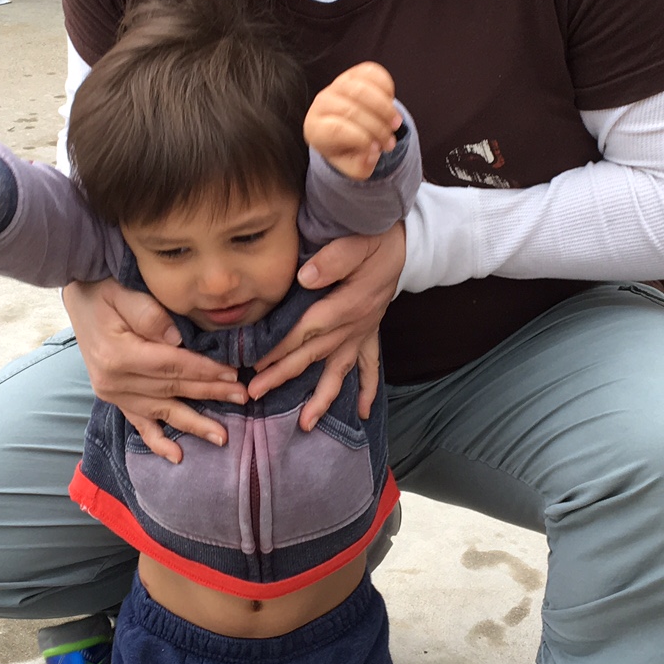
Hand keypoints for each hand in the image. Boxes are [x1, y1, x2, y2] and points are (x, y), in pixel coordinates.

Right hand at [63, 278, 246, 463]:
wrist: (78, 299)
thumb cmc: (104, 290)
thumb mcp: (124, 292)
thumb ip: (149, 314)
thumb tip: (177, 341)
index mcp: (119, 355)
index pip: (172, 365)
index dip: (204, 370)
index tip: (234, 374)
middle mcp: (114, 380)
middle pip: (172, 389)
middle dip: (210, 393)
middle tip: (243, 398)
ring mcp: (113, 393)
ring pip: (162, 411)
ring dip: (194, 424)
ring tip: (222, 436)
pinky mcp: (114, 398)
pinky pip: (138, 423)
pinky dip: (158, 442)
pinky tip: (178, 456)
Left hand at [252, 222, 405, 426]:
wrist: (408, 243)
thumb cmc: (377, 239)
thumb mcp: (357, 241)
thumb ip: (333, 259)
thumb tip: (305, 278)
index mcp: (346, 305)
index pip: (306, 331)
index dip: (281, 348)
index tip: (257, 363)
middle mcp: (354, 325)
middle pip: (313, 355)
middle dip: (283, 375)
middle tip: (255, 393)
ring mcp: (363, 332)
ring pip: (340, 371)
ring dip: (322, 398)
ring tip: (306, 424)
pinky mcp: (370, 332)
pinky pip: (370, 366)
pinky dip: (367, 389)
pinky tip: (361, 411)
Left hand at [304, 62, 401, 180]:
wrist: (348, 127)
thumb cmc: (348, 148)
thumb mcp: (351, 165)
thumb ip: (360, 165)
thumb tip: (371, 155)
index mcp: (315, 128)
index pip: (336, 129)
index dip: (361, 139)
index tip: (376, 150)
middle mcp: (321, 103)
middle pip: (352, 110)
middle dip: (378, 128)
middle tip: (391, 143)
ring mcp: (337, 85)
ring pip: (362, 89)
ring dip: (385, 109)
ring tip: (396, 124)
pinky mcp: (354, 73)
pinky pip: (372, 73)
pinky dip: (386, 87)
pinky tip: (390, 103)